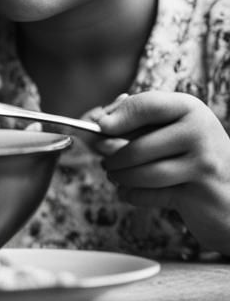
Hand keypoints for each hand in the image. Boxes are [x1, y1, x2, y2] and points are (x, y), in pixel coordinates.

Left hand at [97, 91, 229, 253]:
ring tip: (115, 175)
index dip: (117, 116)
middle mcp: (201, 132)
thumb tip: (96, 121)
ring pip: (142, 172)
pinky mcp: (201, 194)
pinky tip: (129, 192)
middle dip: (113, 156)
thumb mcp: (175, 131)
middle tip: (105, 161)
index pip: (146, 105)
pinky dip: (132, 195)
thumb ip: (140, 123)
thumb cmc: (195, 159)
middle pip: (137, 145)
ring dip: (120, 177)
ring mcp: (204, 164)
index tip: (99, 126)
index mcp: (191, 109)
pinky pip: (150, 194)